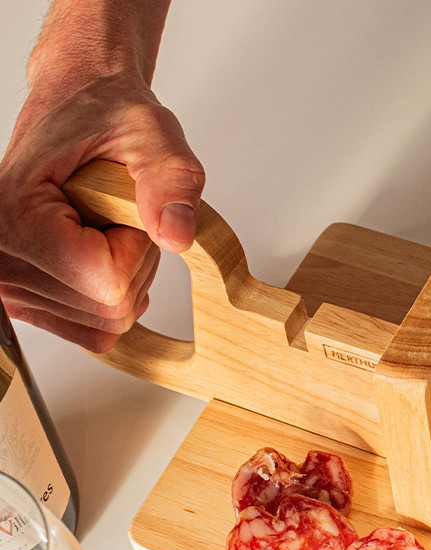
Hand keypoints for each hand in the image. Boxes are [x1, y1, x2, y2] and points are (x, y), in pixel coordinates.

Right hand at [0, 72, 203, 352]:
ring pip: (107, 323)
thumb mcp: (153, 134)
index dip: (136, 245)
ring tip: (101, 224)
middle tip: (112, 212)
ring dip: (125, 277)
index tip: (118, 203)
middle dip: (134, 263)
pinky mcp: (28, 302)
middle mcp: (0, 257)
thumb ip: (172, 180)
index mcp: (14, 215)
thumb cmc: (105, 114)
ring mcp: (11, 287)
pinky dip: (112, 296)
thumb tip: (178, 236)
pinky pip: (97, 331)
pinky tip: (96, 252)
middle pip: (111, 309)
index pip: (109, 282)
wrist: (78, 104)